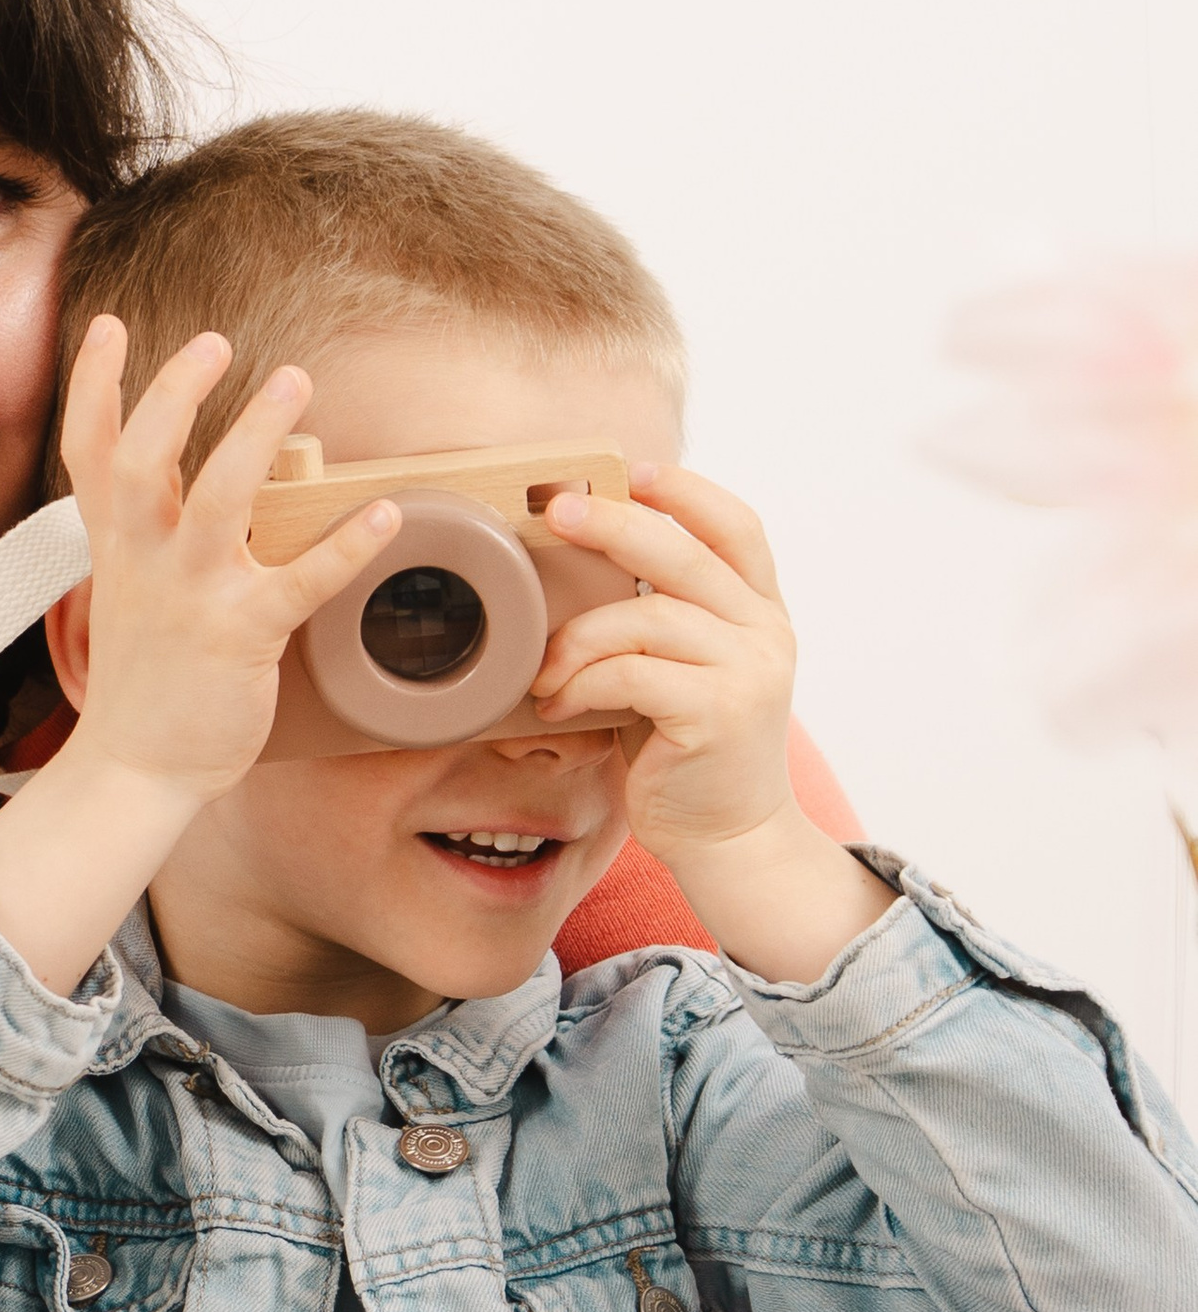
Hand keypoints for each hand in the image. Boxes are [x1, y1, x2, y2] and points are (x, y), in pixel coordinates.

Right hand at [61, 318, 397, 803]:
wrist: (135, 767)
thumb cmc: (147, 678)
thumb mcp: (128, 591)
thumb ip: (147, 533)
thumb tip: (180, 481)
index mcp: (120, 545)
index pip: (89, 451)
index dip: (93, 384)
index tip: (107, 324)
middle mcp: (147, 560)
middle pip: (141, 459)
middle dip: (172, 394)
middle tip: (215, 341)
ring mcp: (193, 597)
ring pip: (217, 501)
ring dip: (255, 436)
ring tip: (290, 380)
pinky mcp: (242, 637)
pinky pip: (301, 584)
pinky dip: (346, 547)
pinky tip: (385, 514)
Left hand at [533, 460, 891, 982]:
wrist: (729, 839)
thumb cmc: (688, 752)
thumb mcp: (685, 670)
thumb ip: (664, 618)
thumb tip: (589, 559)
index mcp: (760, 612)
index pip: (737, 526)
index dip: (686, 490)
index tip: (632, 472)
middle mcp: (765, 632)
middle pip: (685, 552)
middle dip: (612, 523)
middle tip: (553, 514)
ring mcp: (748, 672)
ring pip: (646, 616)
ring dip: (577, 639)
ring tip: (545, 674)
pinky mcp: (718, 714)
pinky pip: (633, 673)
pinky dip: (583, 684)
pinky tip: (560, 707)